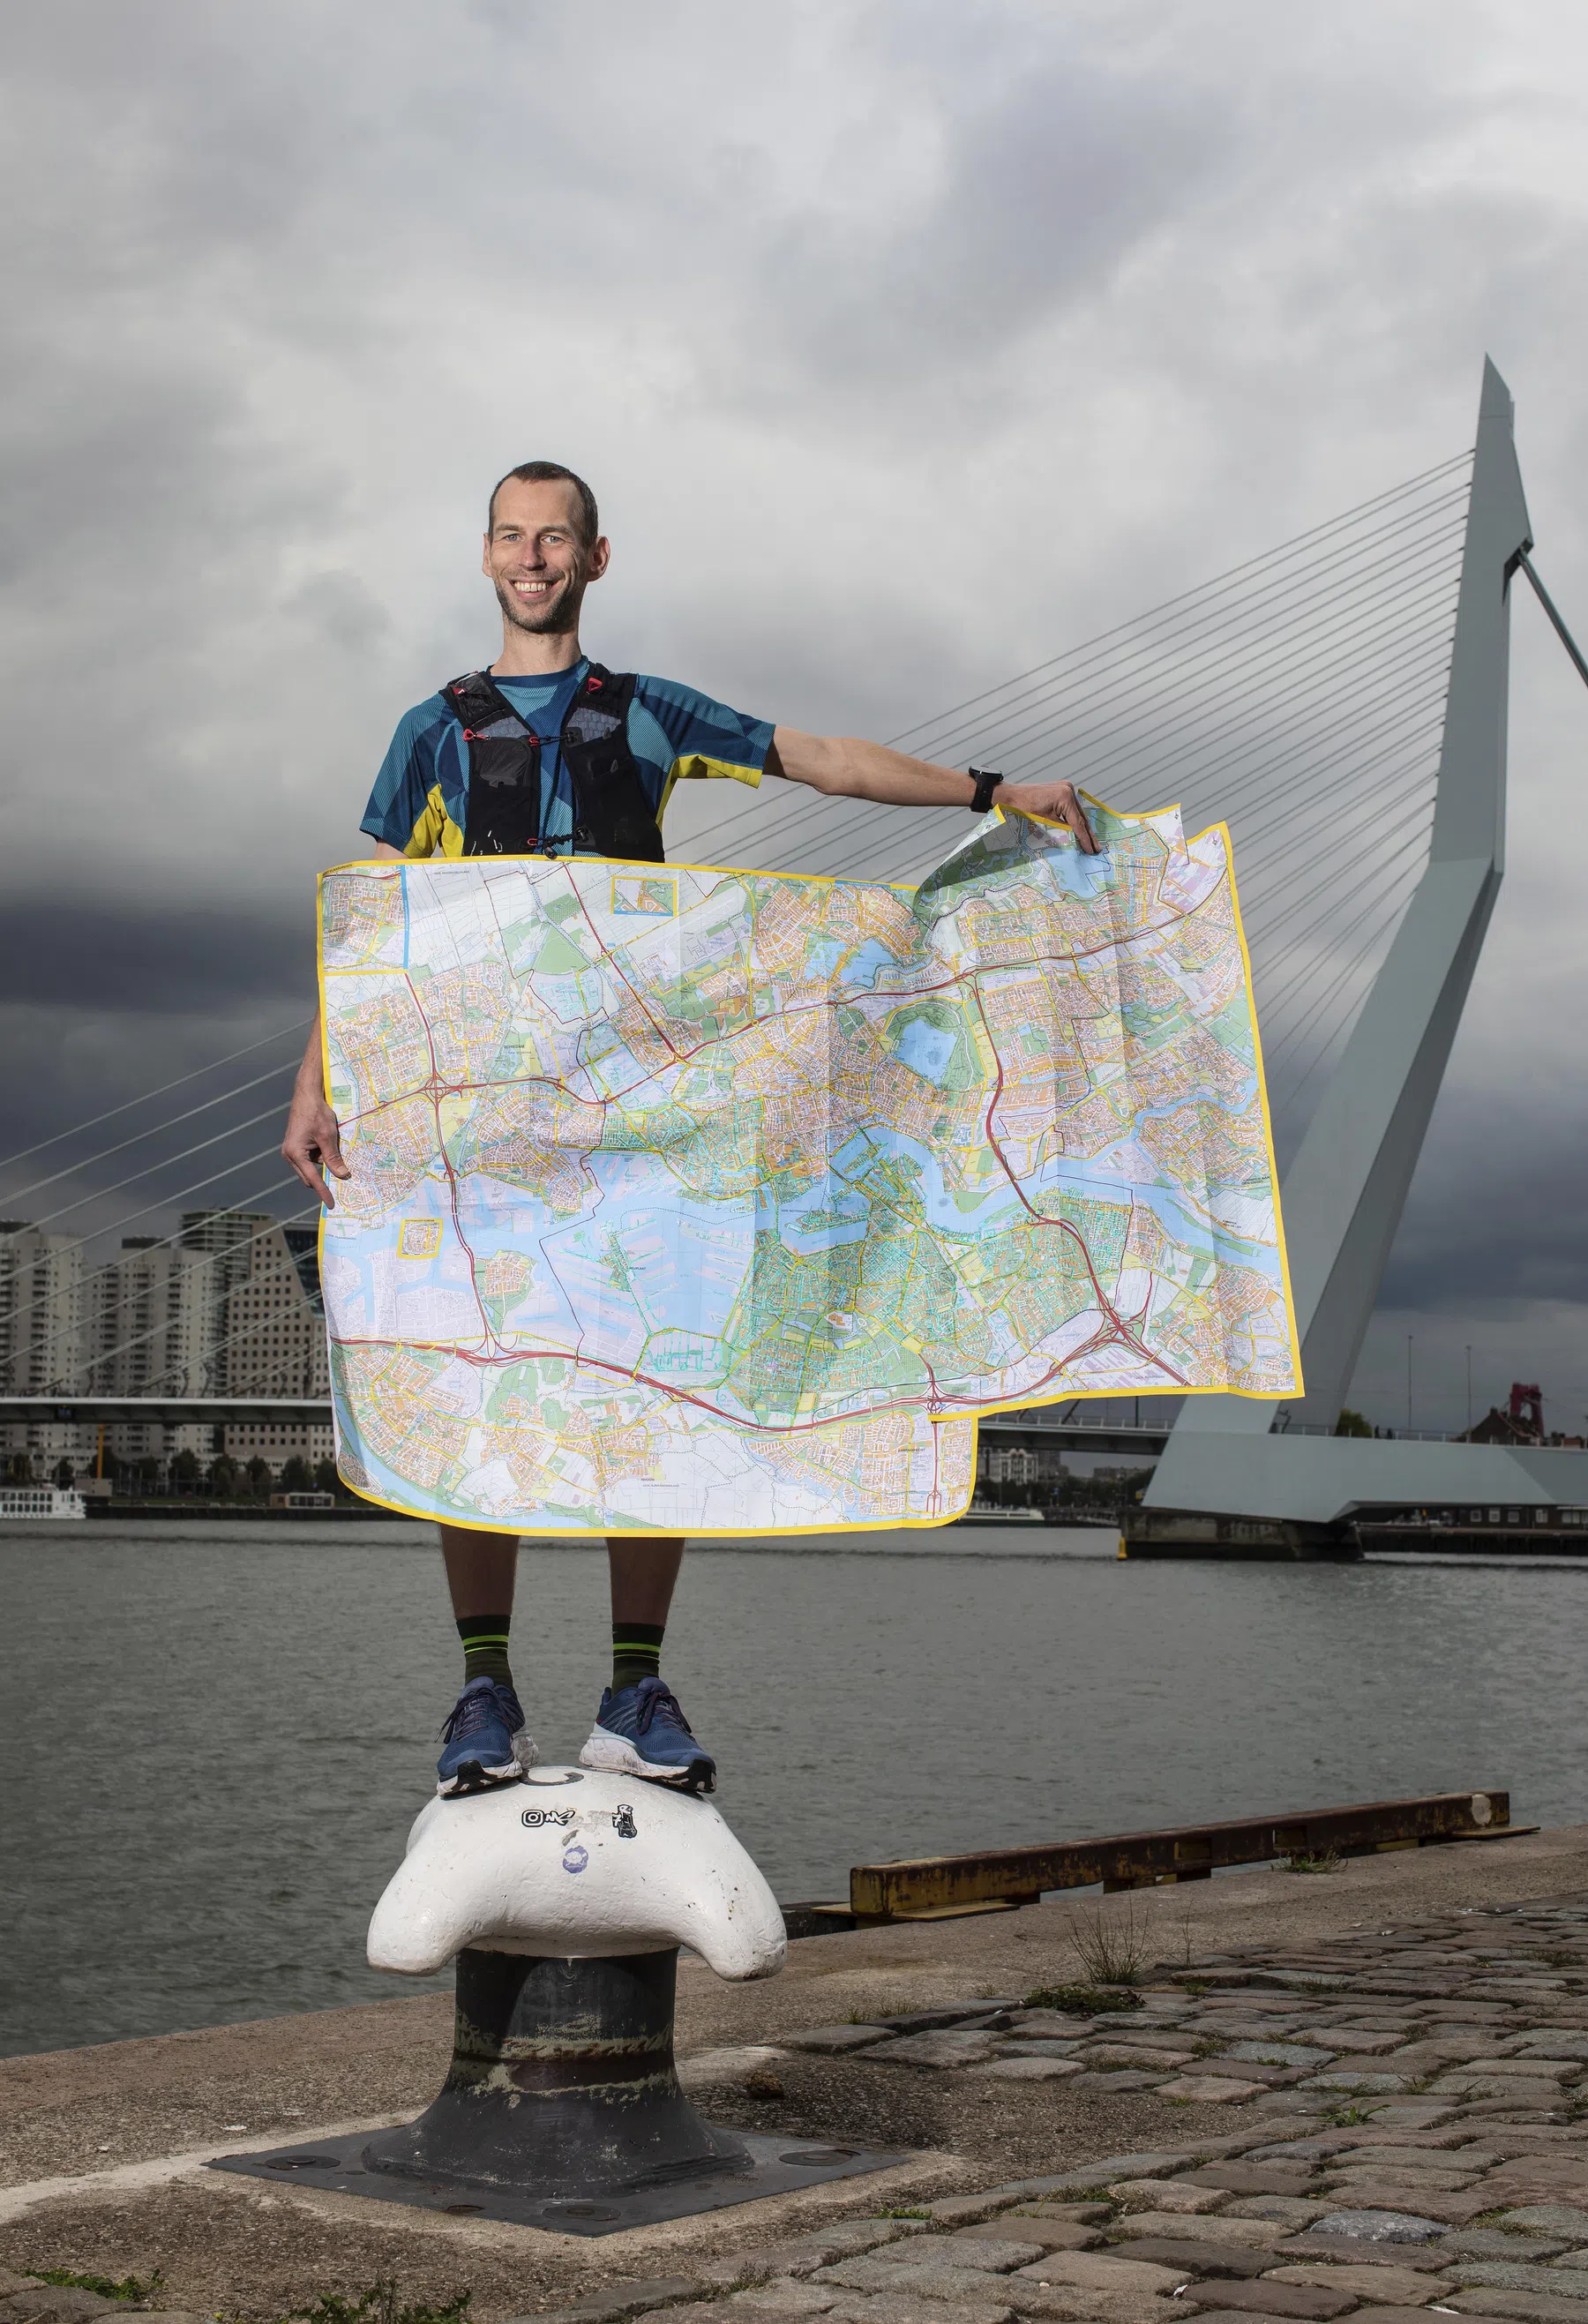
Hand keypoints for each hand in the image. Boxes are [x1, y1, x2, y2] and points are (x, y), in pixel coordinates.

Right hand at [283, 1078, 350, 1206]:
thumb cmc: (316, 1113)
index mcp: (295, 1153)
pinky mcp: (296, 1146)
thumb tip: (342, 1175)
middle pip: (309, 1176)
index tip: (331, 1203)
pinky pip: (310, 1158)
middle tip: (343, 1181)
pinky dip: (321, 1156)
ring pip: (311, 1167)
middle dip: (324, 1177)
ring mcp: (291, 1151)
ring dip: (324, 1163)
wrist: (307, 1096)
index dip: (323, 1192)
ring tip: (335, 1150)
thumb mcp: (328, 1136)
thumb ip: (333, 1157)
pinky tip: (329, 1145)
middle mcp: (290, 1155)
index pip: (312, 1179)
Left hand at [999, 779, 1097, 852]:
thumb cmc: (1023, 810)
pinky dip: (1075, 820)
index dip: (1085, 838)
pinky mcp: (1062, 790)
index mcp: (1065, 796)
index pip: (1078, 822)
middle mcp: (1068, 789)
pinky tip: (1081, 831)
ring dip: (1083, 828)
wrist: (1010, 797)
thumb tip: (1077, 842)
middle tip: (1097, 848)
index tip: (1091, 850)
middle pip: (1081, 817)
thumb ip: (1063, 831)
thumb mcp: (1045, 823)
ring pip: (1077, 813)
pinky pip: (1071, 809)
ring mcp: (1066, 788)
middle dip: (1088, 834)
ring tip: (1092, 843)